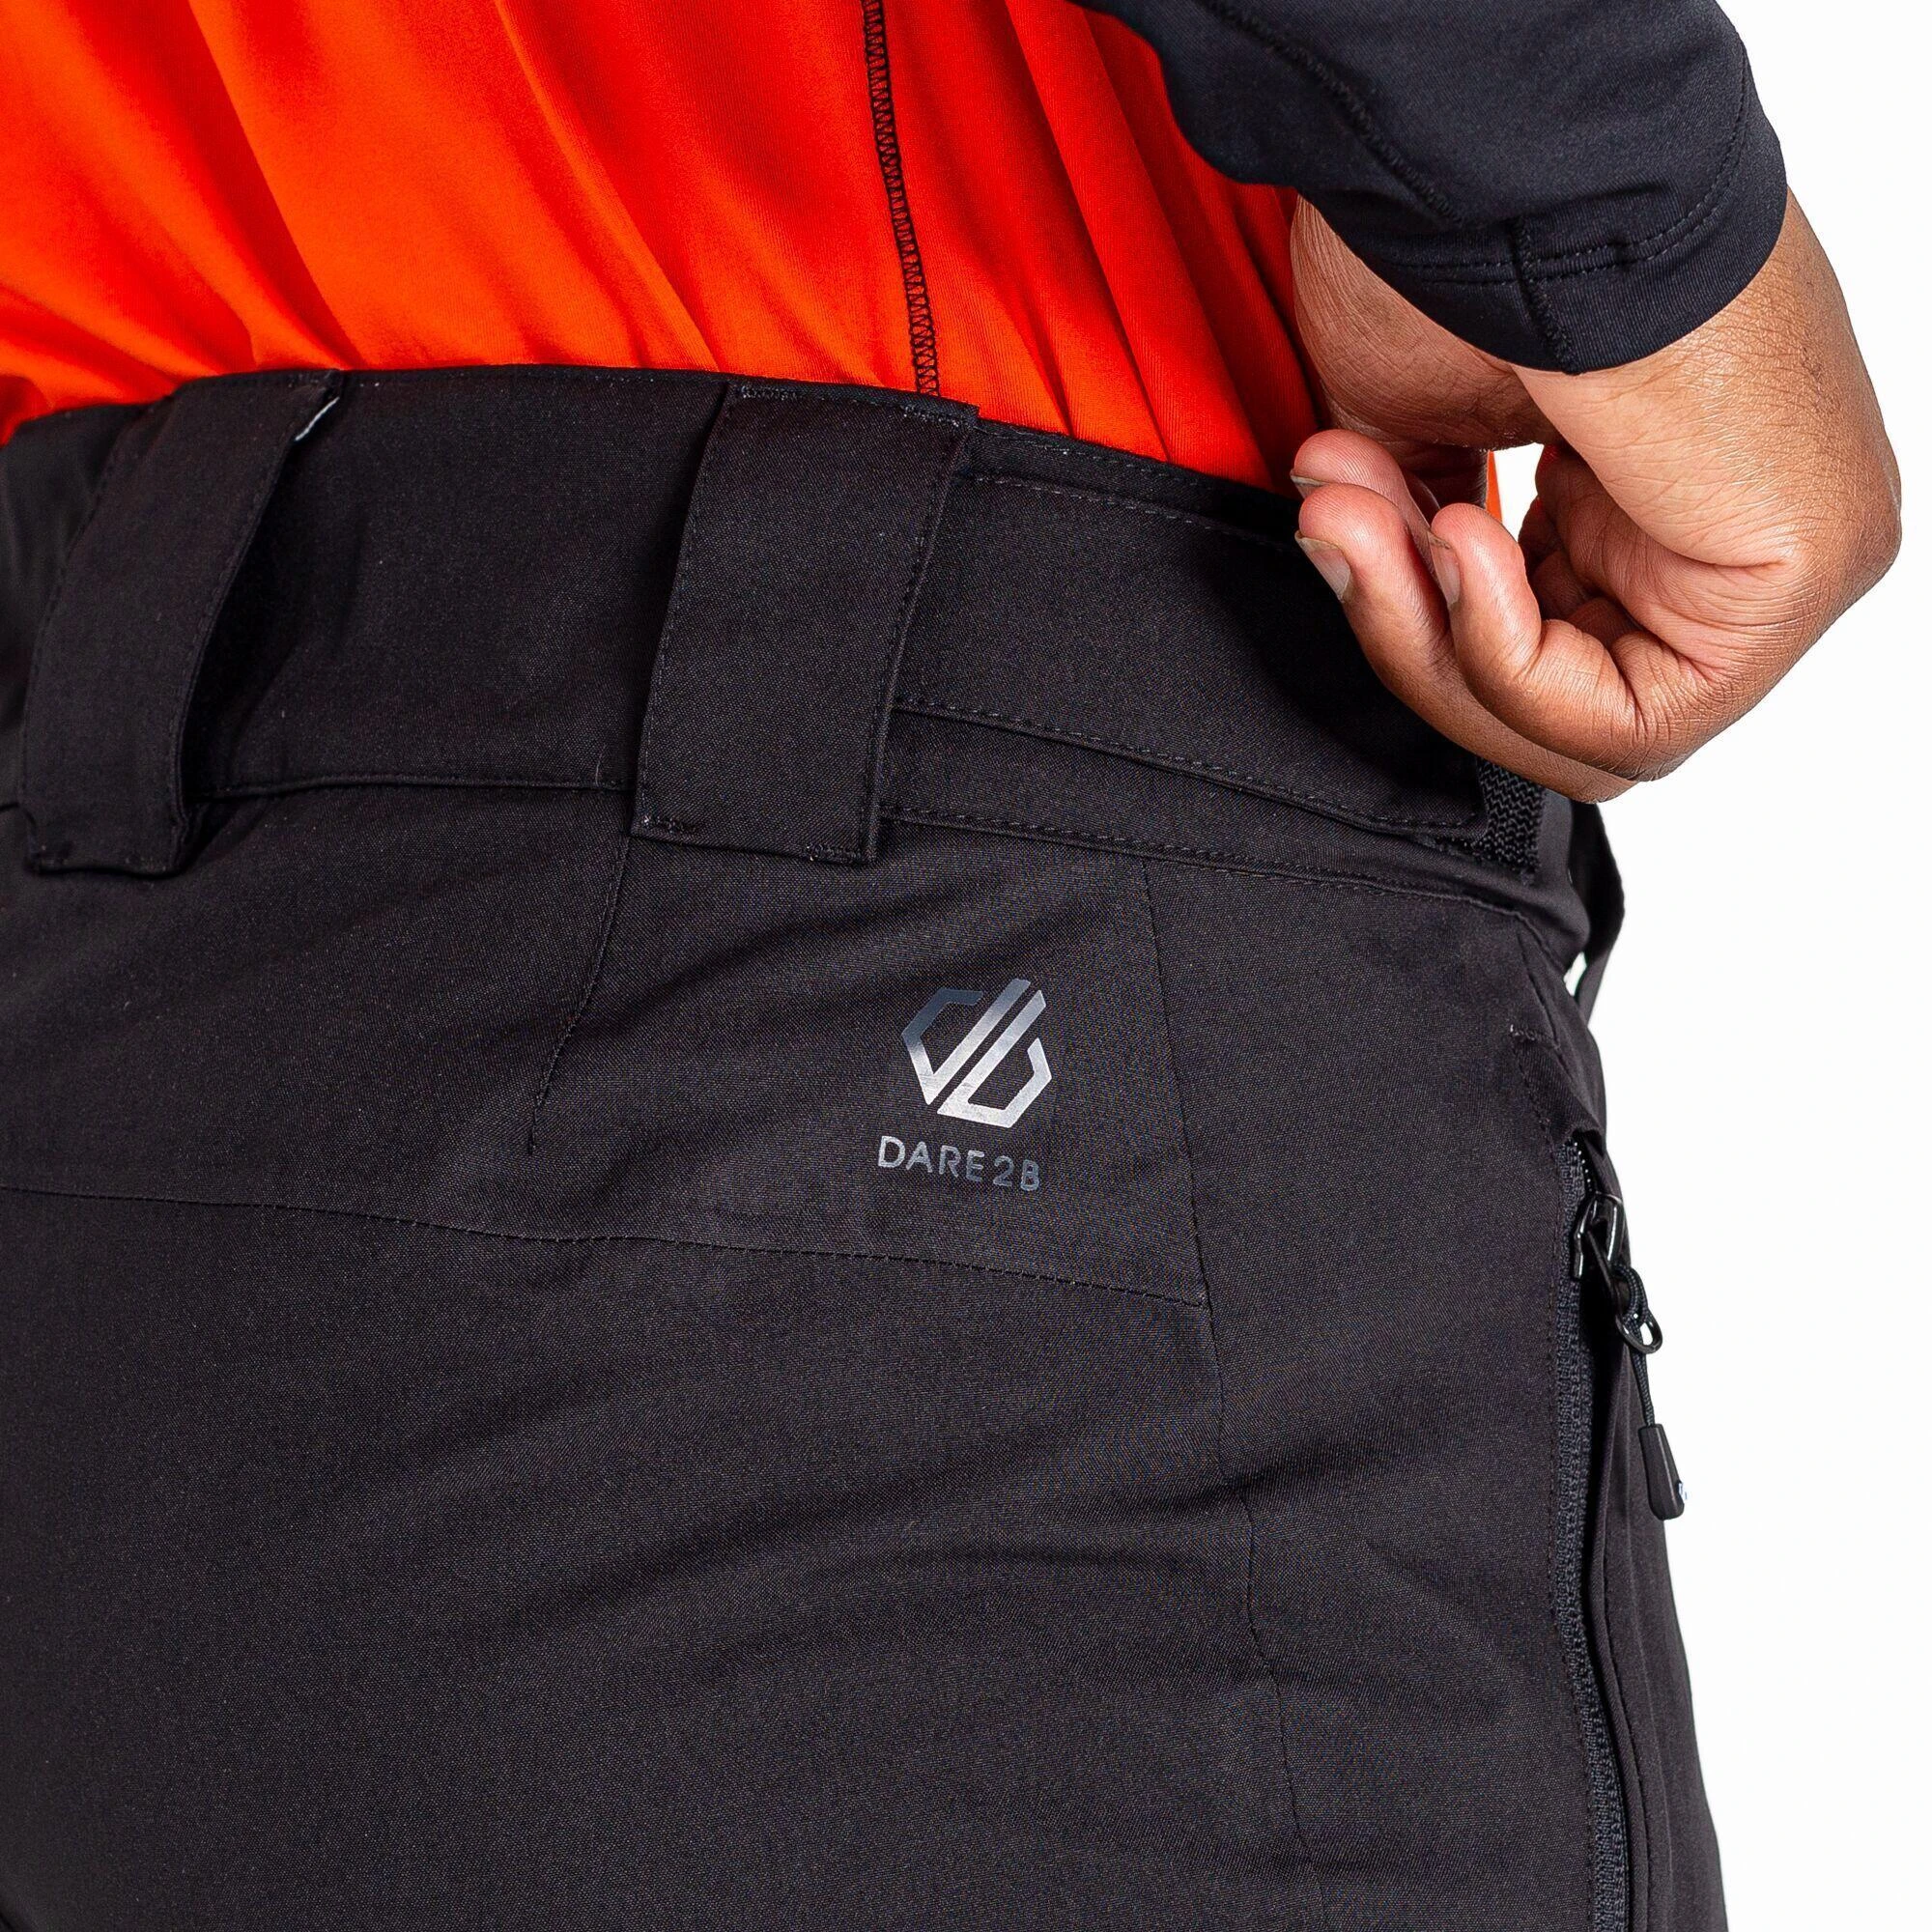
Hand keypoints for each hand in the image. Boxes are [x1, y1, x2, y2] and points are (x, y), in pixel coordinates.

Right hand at [1288, 194, 1900, 798]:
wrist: (1512, 164)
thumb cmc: (1474, 244)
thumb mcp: (1416, 435)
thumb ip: (1418, 545)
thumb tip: (1377, 590)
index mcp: (1652, 481)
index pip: (1539, 651)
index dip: (1415, 621)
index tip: (1340, 528)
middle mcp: (1722, 522)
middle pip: (1554, 707)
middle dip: (1414, 637)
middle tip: (1341, 538)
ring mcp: (1770, 552)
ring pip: (1586, 731)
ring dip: (1440, 644)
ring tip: (1387, 528)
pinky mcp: (1794, 574)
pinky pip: (1633, 721)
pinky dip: (1507, 658)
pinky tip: (1462, 542)